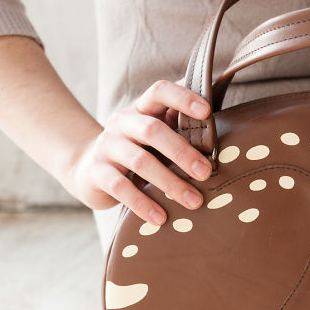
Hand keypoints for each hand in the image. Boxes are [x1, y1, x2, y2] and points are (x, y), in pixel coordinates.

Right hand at [67, 80, 212, 224]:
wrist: (88, 170)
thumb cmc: (137, 149)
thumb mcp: (156, 134)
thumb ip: (180, 126)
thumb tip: (220, 121)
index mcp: (141, 108)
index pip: (160, 91)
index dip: (183, 98)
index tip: (207, 111)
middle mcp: (122, 122)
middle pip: (152, 130)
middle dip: (182, 152)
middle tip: (207, 172)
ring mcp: (107, 147)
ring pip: (140, 161)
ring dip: (170, 183)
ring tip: (194, 202)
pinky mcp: (96, 173)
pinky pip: (120, 188)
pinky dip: (142, 204)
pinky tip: (161, 218)